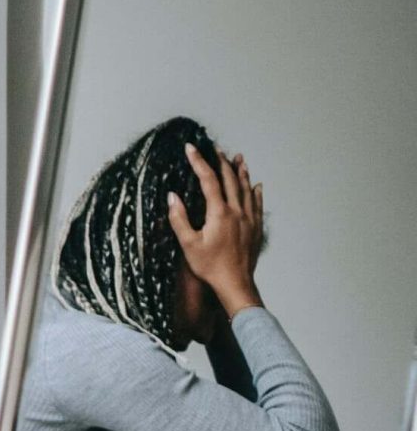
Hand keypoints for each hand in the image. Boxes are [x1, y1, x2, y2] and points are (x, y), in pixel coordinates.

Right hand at [166, 142, 265, 317]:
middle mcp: (237, 211)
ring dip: (241, 172)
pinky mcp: (257, 227)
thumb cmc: (209, 266)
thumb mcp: (188, 244)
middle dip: (221, 162)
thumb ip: (179, 219)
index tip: (191, 148)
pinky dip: (256, 191)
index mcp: (219, 213)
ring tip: (238, 158)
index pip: (208, 180)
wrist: (235, 282)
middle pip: (230, 179)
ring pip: (247, 188)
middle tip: (216, 149)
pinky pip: (258, 203)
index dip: (199, 162)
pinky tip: (257, 185)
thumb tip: (173, 196)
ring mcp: (249, 218)